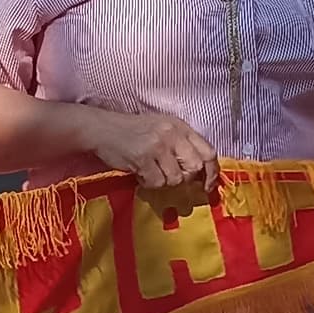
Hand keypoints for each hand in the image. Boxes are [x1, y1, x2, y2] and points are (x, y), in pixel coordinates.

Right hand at [85, 109, 217, 196]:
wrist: (101, 129)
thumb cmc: (132, 132)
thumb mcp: (162, 130)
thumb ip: (182, 146)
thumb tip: (200, 174)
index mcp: (180, 126)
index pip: (208, 151)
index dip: (212, 172)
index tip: (207, 186)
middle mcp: (172, 134)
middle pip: (194, 167)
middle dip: (184, 178)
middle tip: (169, 176)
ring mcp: (158, 145)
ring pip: (175, 178)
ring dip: (162, 181)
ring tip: (149, 171)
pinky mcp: (143, 158)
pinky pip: (156, 182)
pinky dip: (148, 183)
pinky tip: (139, 173)